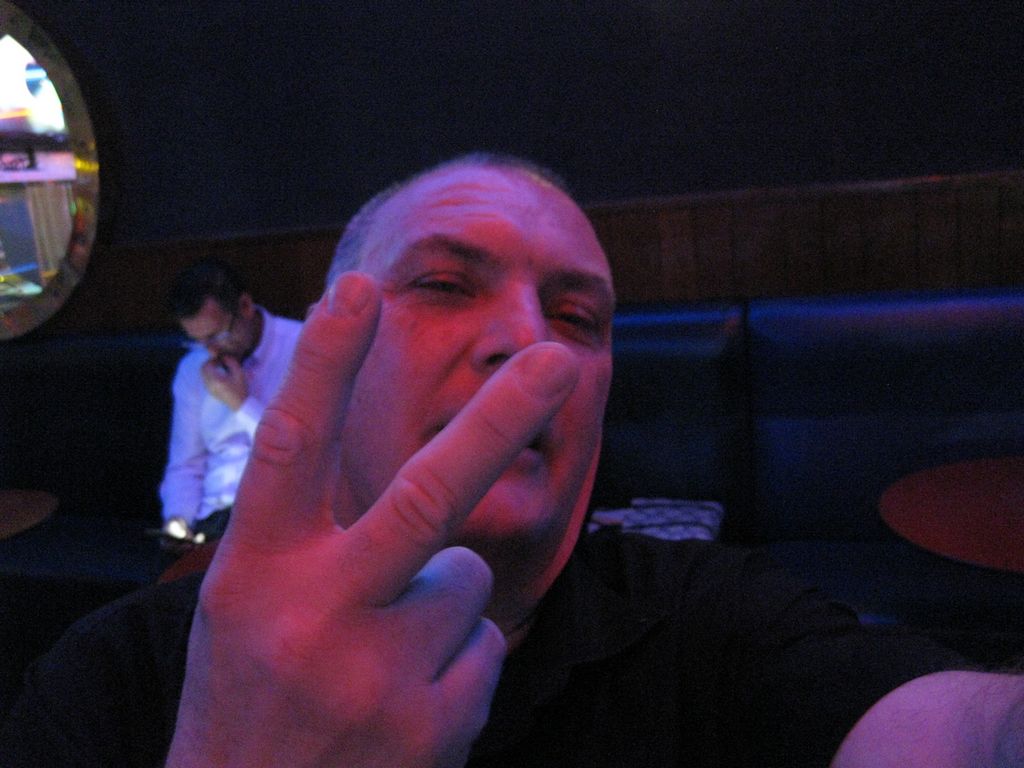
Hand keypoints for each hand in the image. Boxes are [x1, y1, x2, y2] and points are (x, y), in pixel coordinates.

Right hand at [166, 272, 579, 767]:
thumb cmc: (249, 695)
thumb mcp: (246, 605)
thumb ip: (306, 534)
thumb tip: (406, 462)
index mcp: (254, 573)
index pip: (291, 447)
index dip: (326, 364)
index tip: (358, 286)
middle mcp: (316, 614)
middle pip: (429, 493)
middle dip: (502, 417)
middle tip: (561, 359)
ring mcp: (380, 674)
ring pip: (468, 578)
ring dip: (442, 600)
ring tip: (380, 658)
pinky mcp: (436, 724)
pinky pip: (486, 648)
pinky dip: (458, 663)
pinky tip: (403, 708)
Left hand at [201, 355, 246, 409]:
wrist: (240, 404)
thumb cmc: (241, 389)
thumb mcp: (239, 373)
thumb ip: (231, 362)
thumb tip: (224, 357)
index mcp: (215, 379)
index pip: (207, 365)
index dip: (213, 360)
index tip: (221, 359)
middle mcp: (208, 384)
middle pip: (202, 369)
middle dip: (209, 363)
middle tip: (219, 362)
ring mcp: (208, 388)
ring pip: (203, 374)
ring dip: (209, 369)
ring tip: (220, 368)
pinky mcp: (210, 391)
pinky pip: (206, 379)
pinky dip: (210, 375)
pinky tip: (220, 375)